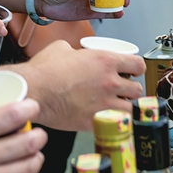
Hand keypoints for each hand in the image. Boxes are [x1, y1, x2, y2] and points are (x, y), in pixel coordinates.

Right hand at [17, 41, 145, 131]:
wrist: (34, 91)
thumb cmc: (44, 71)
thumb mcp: (62, 48)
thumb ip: (77, 50)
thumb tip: (75, 53)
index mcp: (105, 60)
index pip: (138, 65)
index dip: (136, 69)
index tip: (131, 72)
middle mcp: (110, 82)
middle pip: (137, 89)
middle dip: (131, 90)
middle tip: (122, 91)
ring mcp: (104, 103)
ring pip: (131, 109)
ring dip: (126, 107)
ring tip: (116, 106)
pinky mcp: (95, 121)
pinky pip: (115, 124)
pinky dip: (113, 122)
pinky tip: (105, 119)